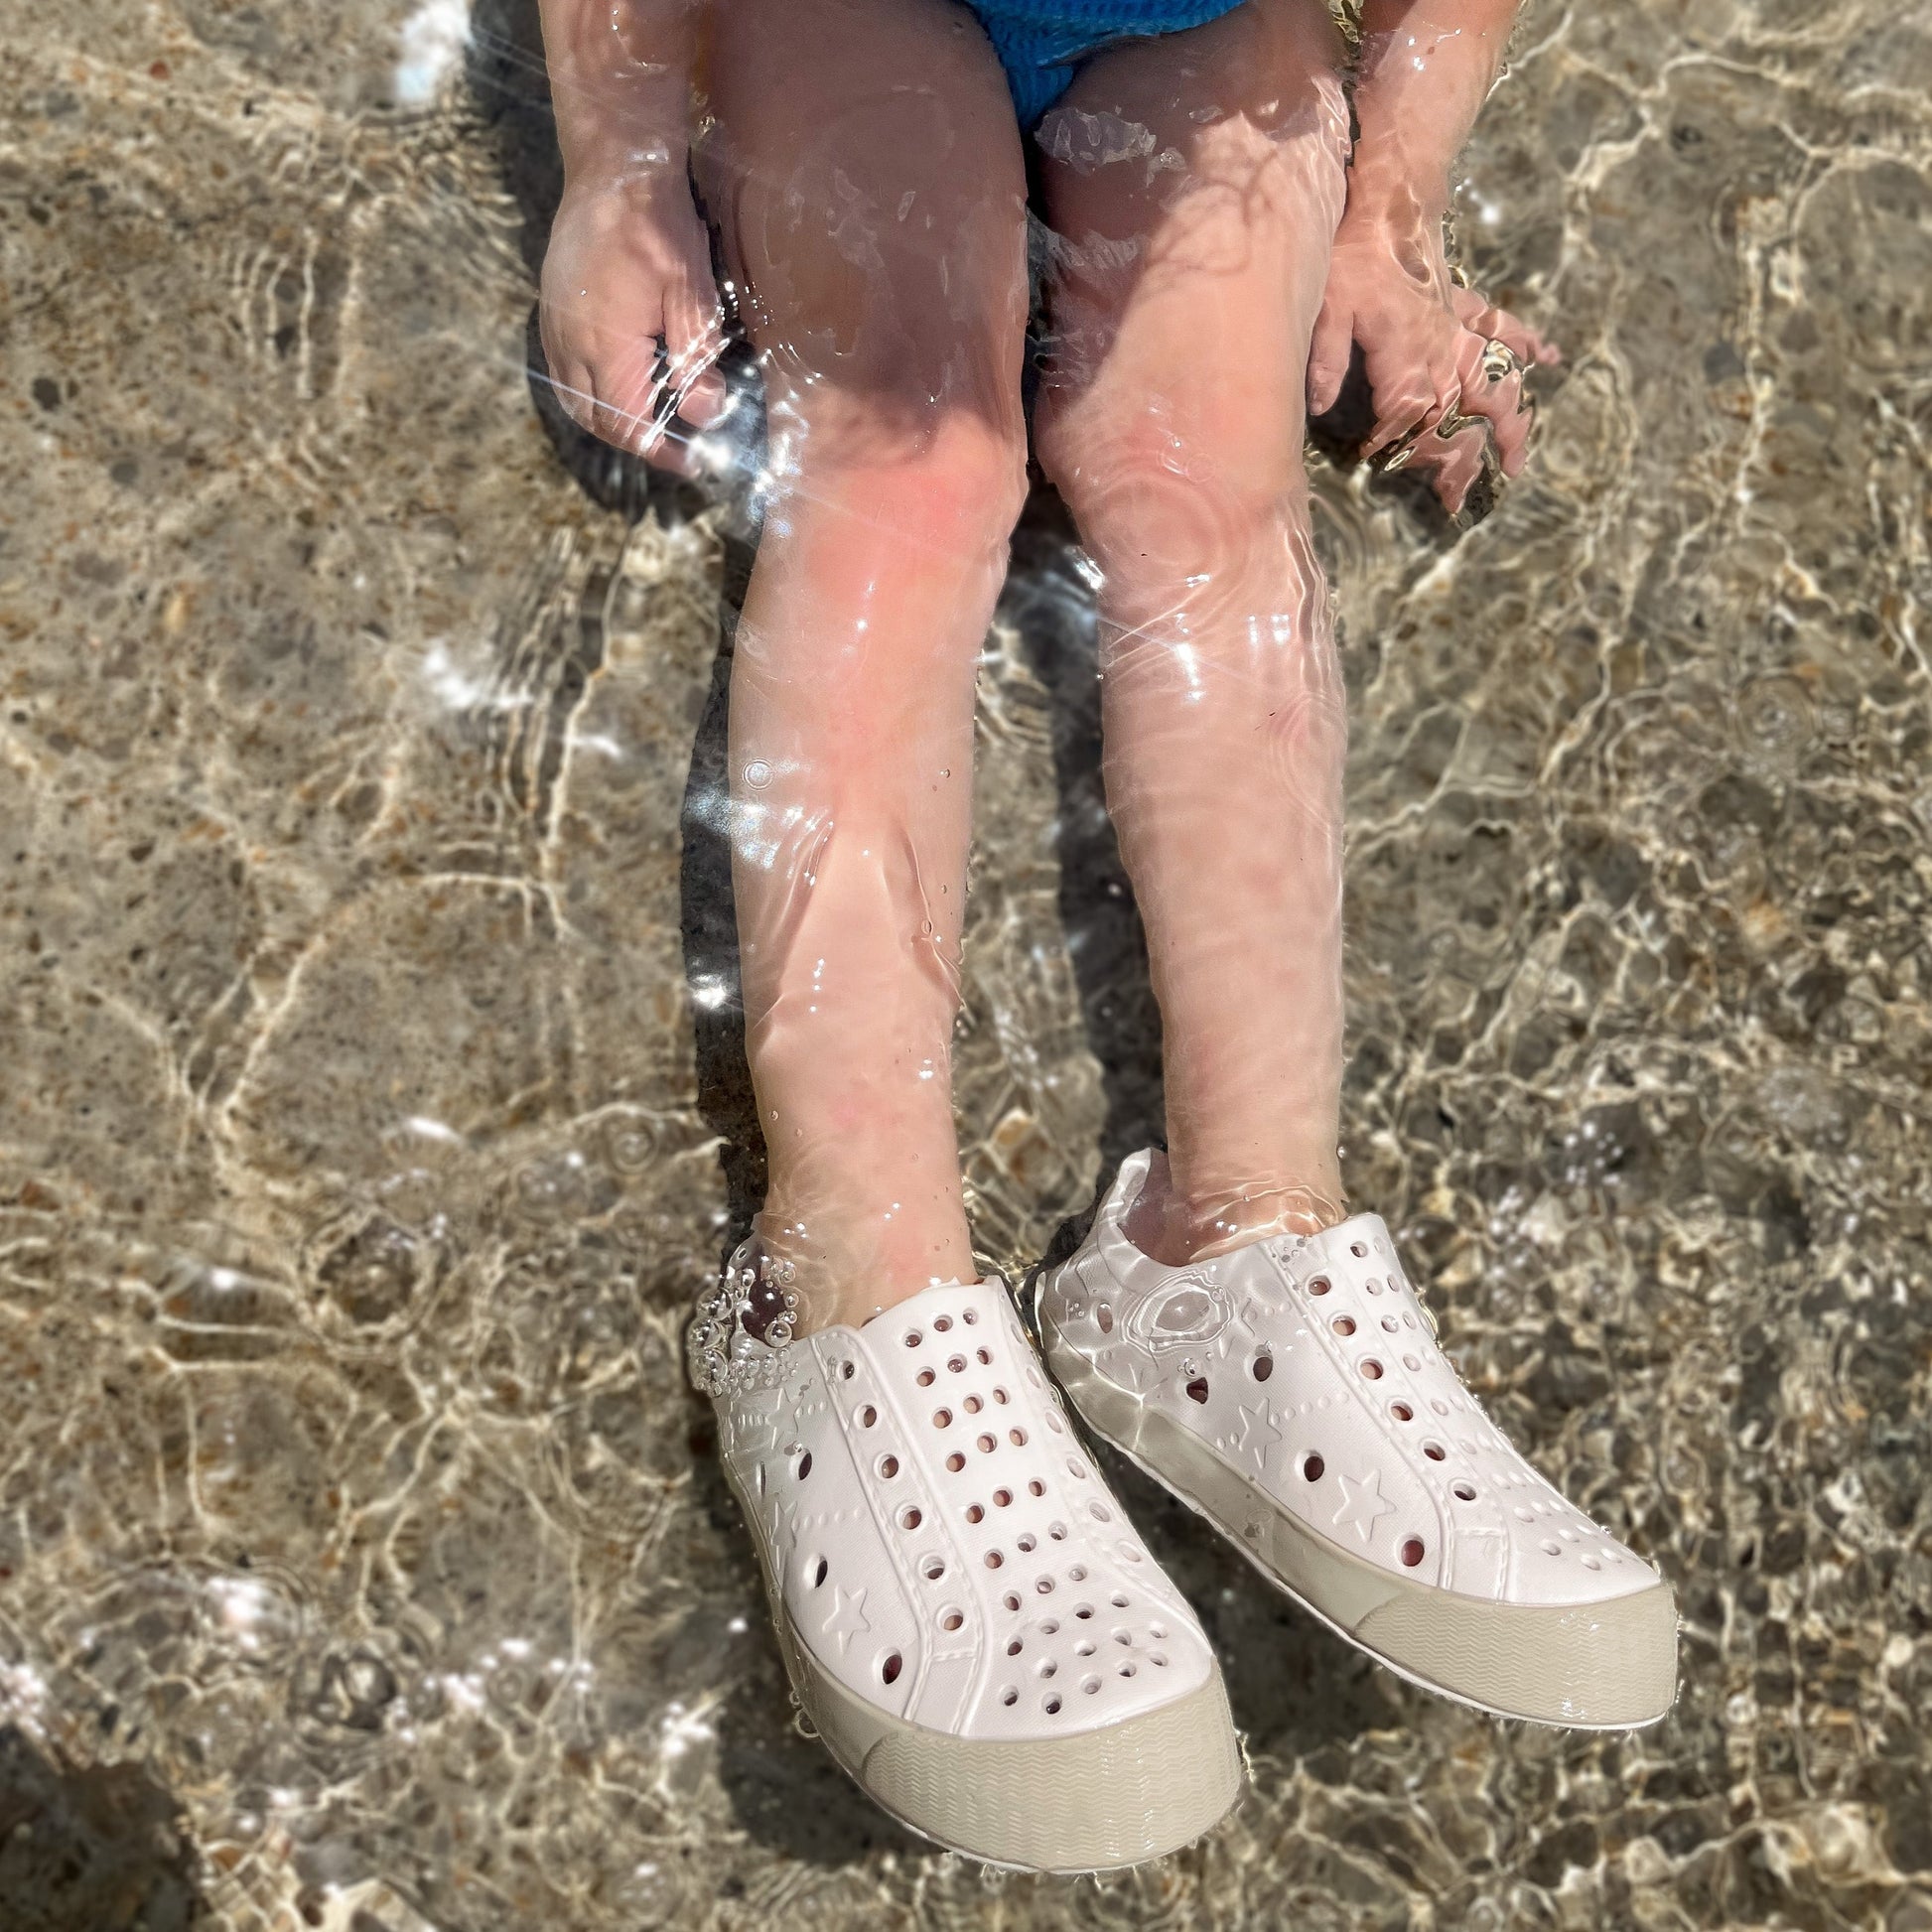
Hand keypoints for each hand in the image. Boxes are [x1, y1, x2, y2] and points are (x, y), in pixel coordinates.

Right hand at [538, 171, 727, 475]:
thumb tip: (702, 414)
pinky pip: (563, 371)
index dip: (661, 451)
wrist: (614, 168)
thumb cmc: (659, 226)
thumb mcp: (694, 293)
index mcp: (607, 346)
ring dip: (610, 421)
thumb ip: (696, 359)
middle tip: (674, 448)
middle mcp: (571, 344)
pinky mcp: (551, 310)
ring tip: (648, 425)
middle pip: (598, 420)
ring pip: (575, 399)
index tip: (691, 462)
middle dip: (635, 442)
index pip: (630, 425)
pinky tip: (619, 386)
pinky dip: (590, 392)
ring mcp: (554, 327)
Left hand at [1308, 207, 1557, 514]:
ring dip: (1507, 422)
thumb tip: (1320, 406)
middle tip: (1459, 501)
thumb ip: (1327, 359)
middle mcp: (1441, 349)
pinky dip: (1528, 343)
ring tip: (1517, 462)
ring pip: (1493, 383)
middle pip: (1459, 417)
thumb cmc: (1351, 256)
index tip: (1382, 465)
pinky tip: (1552, 357)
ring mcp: (1459, 329)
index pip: (1409, 415)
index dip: (1397, 445)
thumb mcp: (1327, 308)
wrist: (1388, 201)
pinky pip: (1502, 328)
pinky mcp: (1464, 307)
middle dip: (1460, 462)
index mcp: (1407, 354)